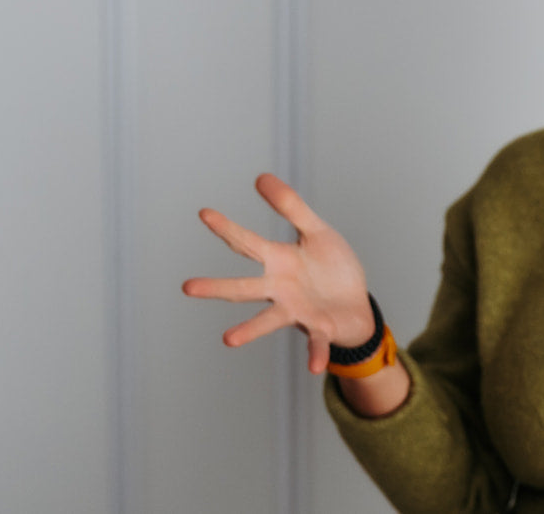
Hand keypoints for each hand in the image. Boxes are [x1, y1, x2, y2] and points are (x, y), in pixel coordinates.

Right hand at [183, 173, 375, 373]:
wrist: (356, 304)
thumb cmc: (331, 269)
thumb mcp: (316, 231)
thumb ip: (291, 207)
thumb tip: (260, 176)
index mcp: (279, 262)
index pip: (247, 242)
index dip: (227, 227)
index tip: (204, 213)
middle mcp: (279, 289)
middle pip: (244, 287)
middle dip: (217, 287)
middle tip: (187, 287)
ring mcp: (297, 311)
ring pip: (269, 320)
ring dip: (250, 330)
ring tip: (228, 339)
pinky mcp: (320, 328)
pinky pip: (316, 342)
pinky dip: (315, 353)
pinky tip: (313, 366)